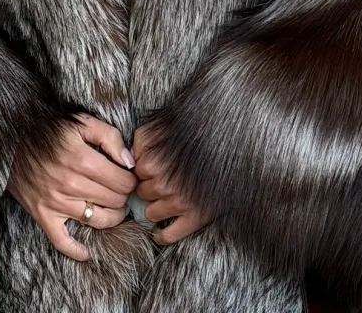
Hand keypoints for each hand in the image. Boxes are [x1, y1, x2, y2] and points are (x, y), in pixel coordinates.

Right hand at [8, 114, 136, 260]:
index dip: (131, 180)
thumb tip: (129, 162)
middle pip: (114, 201)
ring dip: (112, 217)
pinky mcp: (43, 215)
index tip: (128, 177)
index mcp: (83, 160)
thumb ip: (110, 137)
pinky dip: (77, 250)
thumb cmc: (51, 130)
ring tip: (114, 208)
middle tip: (121, 189)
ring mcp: (56, 202)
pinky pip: (62, 241)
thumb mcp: (82, 122)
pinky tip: (88, 252)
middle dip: (123, 196)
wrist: (13, 141)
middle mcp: (71, 184)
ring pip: (97, 220)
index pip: (122, 181)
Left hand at [133, 123, 212, 244]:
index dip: (144, 168)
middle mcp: (164, 185)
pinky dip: (161, 235)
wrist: (232, 146)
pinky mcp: (195, 218)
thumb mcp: (164, 126)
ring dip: (154, 207)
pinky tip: (159, 231)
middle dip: (148, 187)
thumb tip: (130, 155)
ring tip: (165, 198)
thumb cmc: (196, 135)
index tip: (154, 165)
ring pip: (151, 213)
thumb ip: (143, 138)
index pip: (136, 173)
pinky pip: (168, 235)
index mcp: (153, 164)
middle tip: (162, 179)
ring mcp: (179, 204)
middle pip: (142, 193)